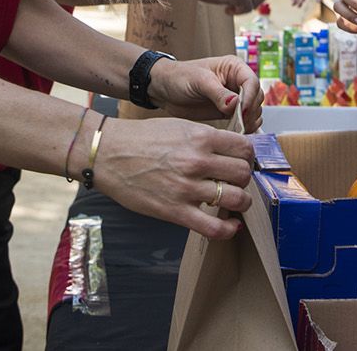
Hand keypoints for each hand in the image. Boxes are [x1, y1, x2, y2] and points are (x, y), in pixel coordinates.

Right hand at [96, 116, 257, 239]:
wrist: (108, 154)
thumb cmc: (141, 139)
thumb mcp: (179, 126)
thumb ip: (206, 138)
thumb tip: (232, 149)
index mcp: (201, 137)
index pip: (245, 148)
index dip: (248, 156)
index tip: (243, 162)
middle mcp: (198, 161)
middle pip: (244, 173)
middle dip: (244, 178)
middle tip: (235, 181)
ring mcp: (187, 188)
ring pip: (237, 199)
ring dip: (240, 202)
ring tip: (232, 200)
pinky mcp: (176, 211)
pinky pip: (214, 228)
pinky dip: (229, 230)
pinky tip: (231, 226)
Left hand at [149, 55, 263, 132]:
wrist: (164, 89)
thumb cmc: (179, 77)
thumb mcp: (199, 82)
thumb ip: (218, 93)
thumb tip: (235, 104)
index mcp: (234, 67)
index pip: (252, 82)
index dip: (250, 98)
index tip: (242, 112)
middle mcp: (237, 82)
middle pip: (257, 98)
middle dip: (250, 111)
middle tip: (239, 123)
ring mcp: (234, 98)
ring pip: (254, 110)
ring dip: (249, 121)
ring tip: (236, 129)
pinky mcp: (229, 112)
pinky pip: (244, 120)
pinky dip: (244, 127)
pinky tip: (235, 132)